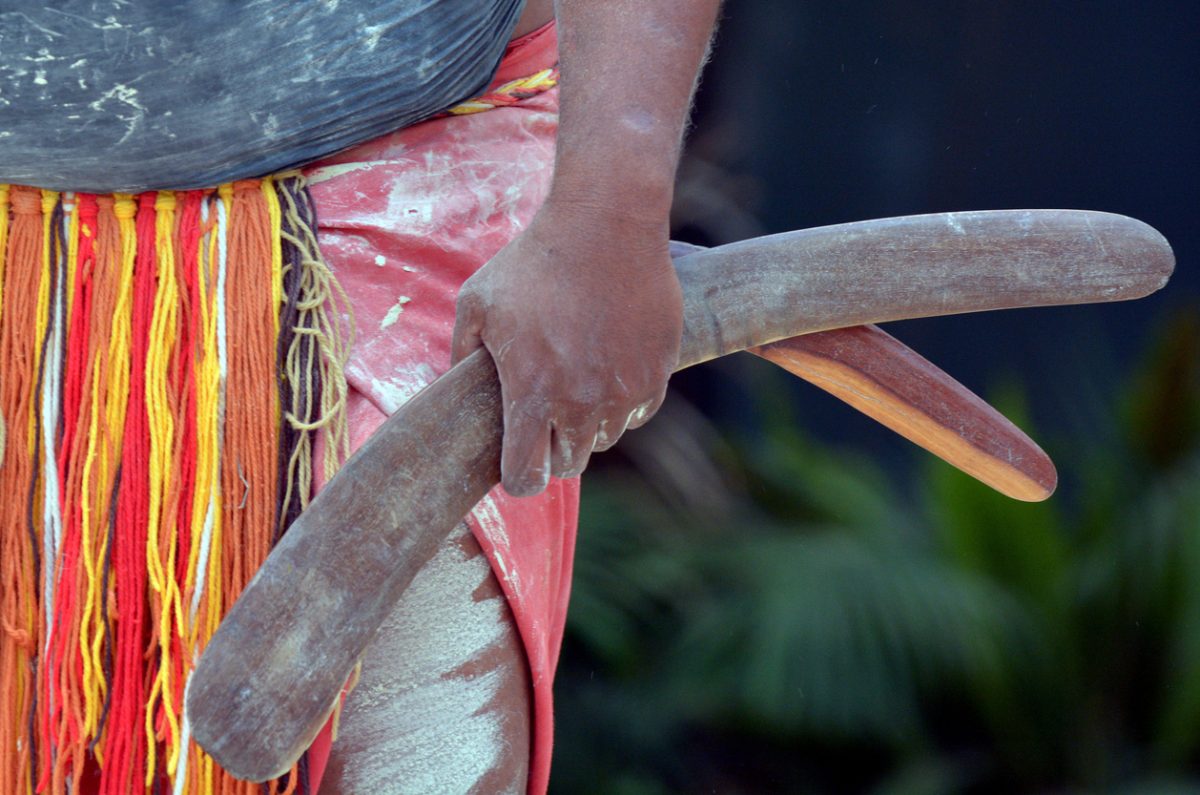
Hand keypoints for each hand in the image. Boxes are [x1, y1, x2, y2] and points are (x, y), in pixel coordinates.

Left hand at [451, 198, 682, 496]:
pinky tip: (609, 368)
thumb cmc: (534, 262)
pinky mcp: (657, 373)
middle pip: (568, 465)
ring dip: (588, 423)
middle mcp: (581, 404)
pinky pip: (638, 412)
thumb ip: (461, 353)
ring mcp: (624, 391)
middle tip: (546, 417)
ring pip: (604, 438)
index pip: (525, 478)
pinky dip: (623, 401)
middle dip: (553, 448)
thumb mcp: (477, 303)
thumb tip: (456, 386)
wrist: (606, 224)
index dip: (518, 477)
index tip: (518, 463)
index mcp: (532, 394)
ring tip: (577, 383)